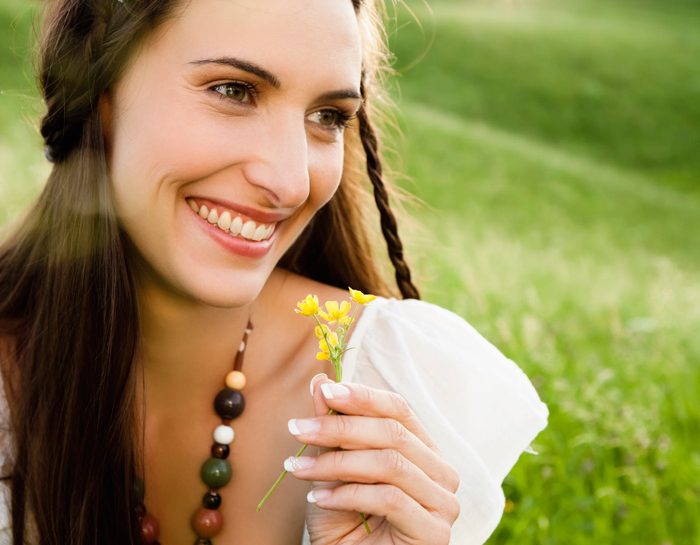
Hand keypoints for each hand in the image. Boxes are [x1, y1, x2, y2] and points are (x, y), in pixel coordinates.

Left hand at [285, 375, 460, 543]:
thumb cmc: (344, 523)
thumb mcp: (332, 470)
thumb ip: (332, 429)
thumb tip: (320, 382)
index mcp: (423, 451)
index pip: (399, 410)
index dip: (363, 397)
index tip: (325, 392)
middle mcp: (441, 472)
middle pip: (393, 433)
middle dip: (340, 427)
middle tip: (298, 428)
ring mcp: (443, 503)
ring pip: (389, 463)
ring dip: (336, 462)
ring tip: (299, 468)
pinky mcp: (435, 532)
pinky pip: (390, 498)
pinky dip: (348, 494)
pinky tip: (318, 498)